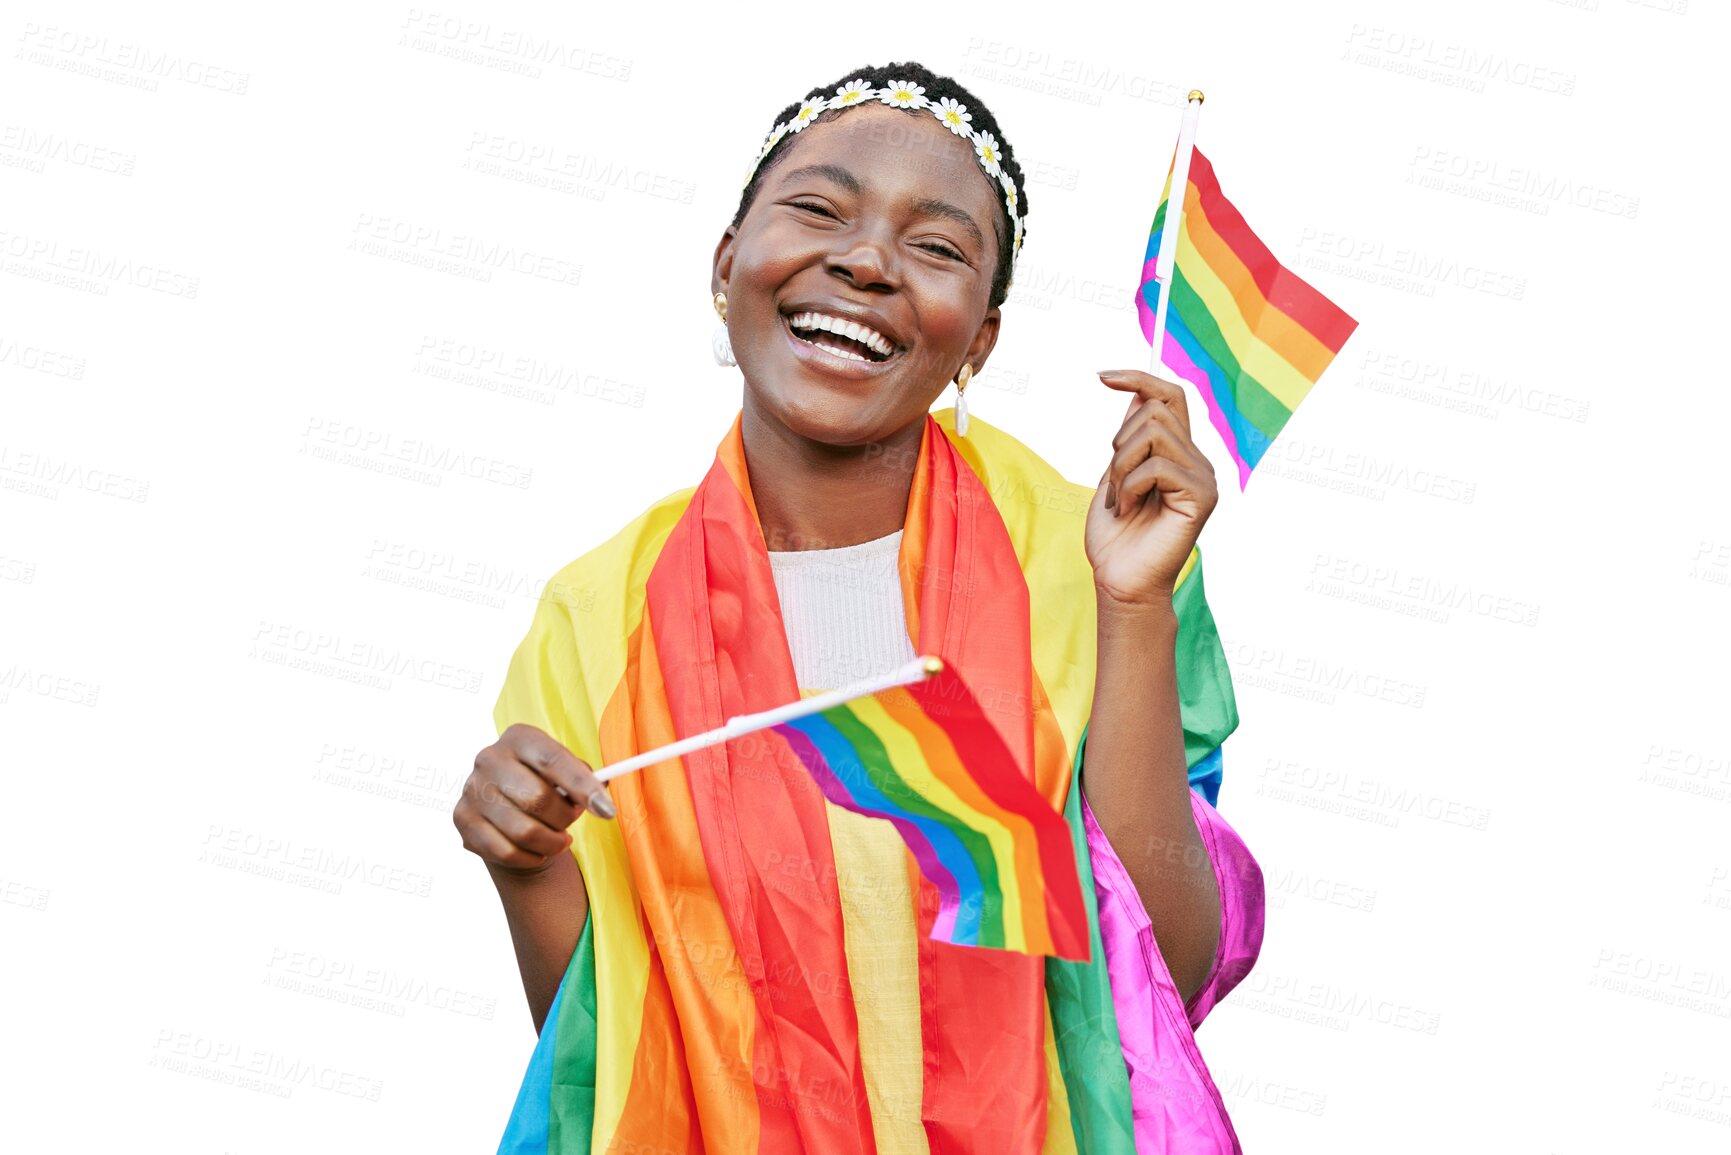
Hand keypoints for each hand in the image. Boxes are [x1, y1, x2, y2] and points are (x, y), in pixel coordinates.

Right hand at [453, 723, 615, 875]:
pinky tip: (538, 850)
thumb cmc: (545, 785)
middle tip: (573, 821)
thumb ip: (585, 778)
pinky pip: (506, 851)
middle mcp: (490, 759)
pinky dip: (531, 857)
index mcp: (519, 738)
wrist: (506, 808)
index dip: (582, 786)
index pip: (553, 760)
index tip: (606, 810)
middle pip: (537, 798)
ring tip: (559, 839)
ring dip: (552, 842)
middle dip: (566, 818)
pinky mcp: (463, 819)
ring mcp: (472, 790)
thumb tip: (601, 795)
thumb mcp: (565, 772)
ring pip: (524, 831)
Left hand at [1085, 370, 1218, 606]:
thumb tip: (1136, 395)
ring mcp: (1203, 477)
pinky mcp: (1202, 496)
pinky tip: (1127, 511)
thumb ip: (1130, 439)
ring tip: (1119, 500)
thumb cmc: (1115, 537)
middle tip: (1112, 483)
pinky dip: (1128, 486)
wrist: (1120, 582)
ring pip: (1154, 432)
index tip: (1102, 376)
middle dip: (1119, 441)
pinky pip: (1157, 466)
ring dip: (1120, 466)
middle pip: (1156, 409)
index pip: (1170, 396)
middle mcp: (1197, 461)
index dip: (1139, 377)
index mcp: (1179, 454)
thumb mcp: (1115, 476)